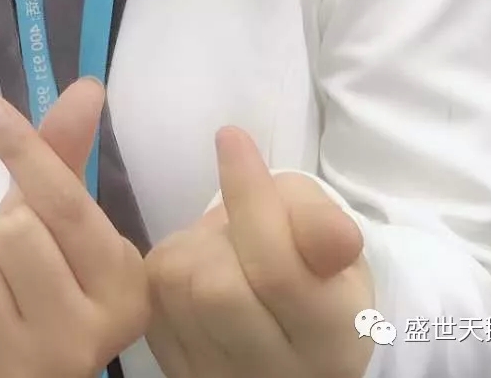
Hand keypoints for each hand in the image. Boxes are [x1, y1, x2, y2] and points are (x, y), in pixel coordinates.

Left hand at [0, 77, 149, 377]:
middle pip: (13, 226)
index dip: (25, 148)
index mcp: (121, 291)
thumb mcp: (73, 237)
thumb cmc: (54, 297)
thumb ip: (68, 164)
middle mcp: (83, 335)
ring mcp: (27, 367)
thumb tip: (86, 87)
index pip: (64, 202)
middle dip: (4, 232)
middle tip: (20, 266)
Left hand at [145, 128, 374, 377]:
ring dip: (195, 249)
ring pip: (179, 290)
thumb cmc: (313, 269)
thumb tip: (337, 235)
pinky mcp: (177, 371)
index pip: (280, 271)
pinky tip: (200, 273)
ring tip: (224, 250)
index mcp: (333, 339)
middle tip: (238, 220)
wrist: (281, 328)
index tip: (231, 137)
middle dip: (221, 234)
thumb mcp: (332, 239)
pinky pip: (153, 300)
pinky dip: (173, 270)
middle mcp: (276, 374)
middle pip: (219, 289)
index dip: (252, 198)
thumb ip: (321, 226)